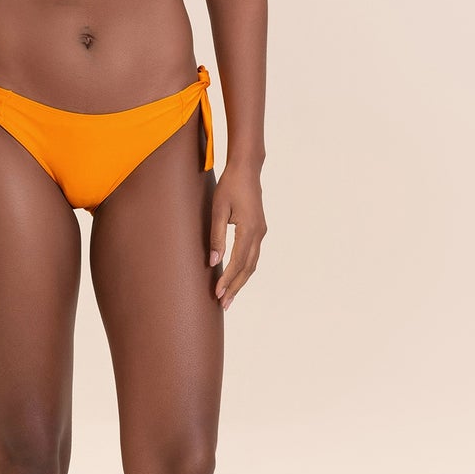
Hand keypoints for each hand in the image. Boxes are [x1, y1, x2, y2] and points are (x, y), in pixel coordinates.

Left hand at [208, 163, 266, 310]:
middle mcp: (259, 234)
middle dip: (235, 287)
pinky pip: (253, 255)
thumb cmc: (230, 186)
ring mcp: (261, 232)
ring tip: (229, 296)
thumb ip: (216, 236)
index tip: (217, 293)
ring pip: (252, 264)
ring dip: (241, 281)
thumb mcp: (218, 209)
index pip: (237, 262)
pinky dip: (245, 269)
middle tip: (223, 304)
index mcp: (249, 230)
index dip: (227, 280)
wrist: (247, 169)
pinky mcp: (259, 230)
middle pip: (248, 268)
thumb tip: (213, 261)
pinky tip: (236, 276)